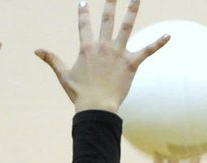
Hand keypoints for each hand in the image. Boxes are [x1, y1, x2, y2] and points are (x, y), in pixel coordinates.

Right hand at [36, 0, 168, 113]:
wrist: (96, 108)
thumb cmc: (80, 94)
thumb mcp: (63, 75)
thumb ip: (52, 60)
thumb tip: (36, 50)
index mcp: (87, 47)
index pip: (84, 24)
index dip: (83, 11)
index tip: (83, 0)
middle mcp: (103, 46)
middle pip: (107, 18)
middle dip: (111, 1)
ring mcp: (118, 53)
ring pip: (127, 26)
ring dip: (132, 10)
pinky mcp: (131, 64)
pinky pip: (147, 51)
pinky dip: (158, 43)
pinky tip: (169, 35)